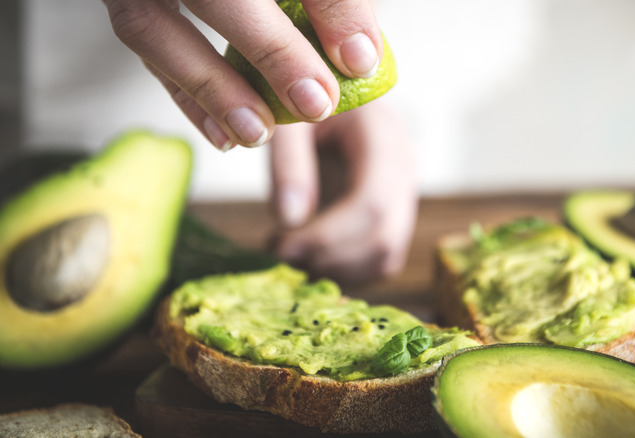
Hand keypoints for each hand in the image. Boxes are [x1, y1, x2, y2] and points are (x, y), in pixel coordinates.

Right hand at [103, 0, 382, 149]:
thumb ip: (329, 0)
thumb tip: (359, 55)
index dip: (330, 7)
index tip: (360, 58)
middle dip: (272, 51)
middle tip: (316, 103)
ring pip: (152, 25)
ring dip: (212, 87)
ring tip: (259, 131)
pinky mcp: (126, 2)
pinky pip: (142, 46)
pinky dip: (185, 95)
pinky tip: (224, 134)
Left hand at [269, 101, 416, 284]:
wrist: (320, 89)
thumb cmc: (301, 96)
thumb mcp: (287, 118)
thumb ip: (288, 164)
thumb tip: (289, 220)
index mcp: (384, 133)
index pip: (372, 202)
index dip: (328, 236)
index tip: (282, 246)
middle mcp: (405, 164)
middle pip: (383, 236)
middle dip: (329, 257)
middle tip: (279, 255)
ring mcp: (405, 190)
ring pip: (386, 256)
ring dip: (336, 269)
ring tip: (290, 254)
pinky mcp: (395, 212)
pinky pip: (381, 259)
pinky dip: (345, 269)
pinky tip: (309, 254)